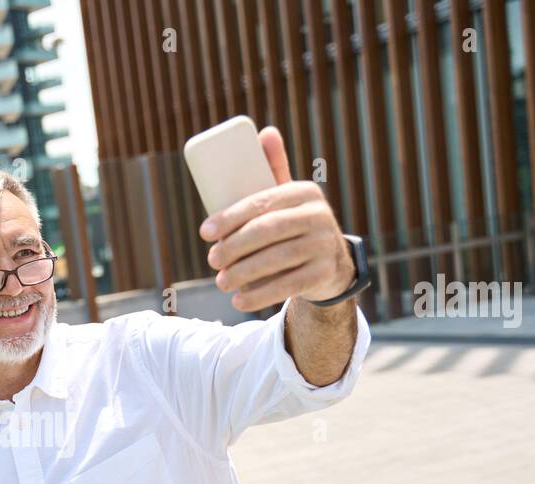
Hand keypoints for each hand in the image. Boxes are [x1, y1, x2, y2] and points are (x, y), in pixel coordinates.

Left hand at [199, 126, 354, 312]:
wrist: (330, 263)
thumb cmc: (294, 226)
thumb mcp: (286, 199)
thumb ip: (273, 170)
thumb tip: (265, 132)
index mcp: (304, 191)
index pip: (261, 202)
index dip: (230, 217)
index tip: (205, 232)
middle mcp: (319, 215)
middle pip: (267, 231)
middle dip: (233, 247)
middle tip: (211, 259)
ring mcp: (324, 245)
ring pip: (276, 260)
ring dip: (242, 273)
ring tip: (221, 282)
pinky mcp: (323, 273)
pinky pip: (287, 286)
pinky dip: (259, 295)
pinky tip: (239, 300)